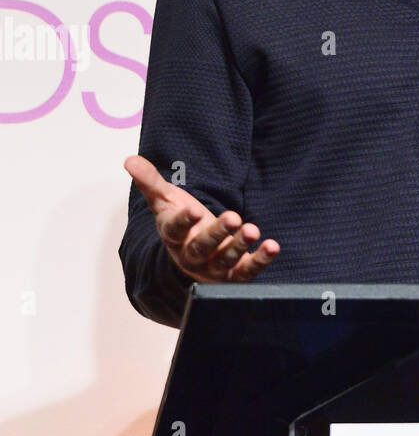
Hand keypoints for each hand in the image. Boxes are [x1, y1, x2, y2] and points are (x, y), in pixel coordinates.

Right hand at [124, 154, 279, 282]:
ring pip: (225, 261)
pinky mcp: (234, 275)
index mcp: (173, 236)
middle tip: (234, 218)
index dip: (183, 221)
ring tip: (252, 229)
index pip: (175, 230)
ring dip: (239, 246)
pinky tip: (271, 247)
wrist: (194, 250)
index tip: (193, 210)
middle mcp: (191, 256)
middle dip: (218, 234)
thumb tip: (129, 160)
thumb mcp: (165, 199)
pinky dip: (260, 260)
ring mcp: (213, 268)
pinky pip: (247, 271)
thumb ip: (150, 181)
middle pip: (202, 248)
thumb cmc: (180, 219)